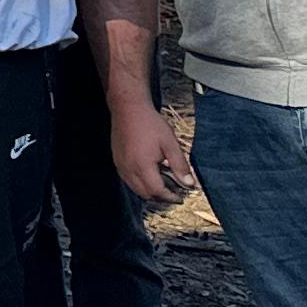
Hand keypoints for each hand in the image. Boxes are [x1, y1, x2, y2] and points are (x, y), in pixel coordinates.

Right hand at [110, 93, 191, 207]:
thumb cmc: (151, 124)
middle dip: (160, 197)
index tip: (180, 197)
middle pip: (144, 194)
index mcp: (143, 166)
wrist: (128, 108)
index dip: (170, 197)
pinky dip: (138, 183)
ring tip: (162, 184)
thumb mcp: (170, 143)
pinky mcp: (117, 160)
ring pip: (134, 188)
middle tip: (173, 192)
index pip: (157, 191)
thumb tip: (189, 184)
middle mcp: (129, 169)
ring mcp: (120, 165)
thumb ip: (180, 165)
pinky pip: (127, 179)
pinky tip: (147, 175)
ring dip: (148, 191)